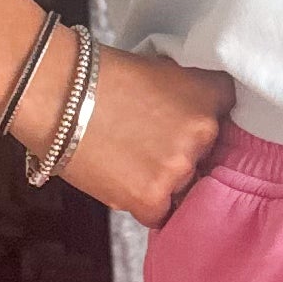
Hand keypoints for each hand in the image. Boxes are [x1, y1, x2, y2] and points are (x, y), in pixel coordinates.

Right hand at [40, 36, 234, 225]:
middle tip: (147, 141)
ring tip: (128, 158)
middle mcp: (203, 133)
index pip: (228, 115)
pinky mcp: (152, 198)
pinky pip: (161, 213)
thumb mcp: (160, 68)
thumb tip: (190, 112)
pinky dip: (144, 202)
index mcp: (209, 94)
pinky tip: (123, 180)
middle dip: (182, 152)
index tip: (186, 122)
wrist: (55, 93)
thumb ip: (187, 92)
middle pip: (207, 157)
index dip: (204, 121)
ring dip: (163, 179)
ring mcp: (179, 168)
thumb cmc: (98, 74)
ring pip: (184, 186)